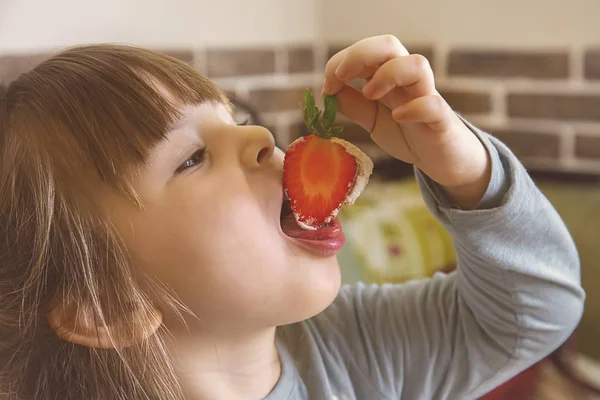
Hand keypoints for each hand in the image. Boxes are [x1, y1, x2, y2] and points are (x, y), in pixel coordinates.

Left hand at [323, 35, 490, 208]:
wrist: (440, 158)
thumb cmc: (407, 131)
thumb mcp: (372, 119)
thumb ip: (353, 105)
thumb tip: (328, 92)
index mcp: (388, 76)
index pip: (367, 52)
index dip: (341, 62)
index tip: (328, 86)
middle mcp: (407, 80)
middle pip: (390, 45)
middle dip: (361, 55)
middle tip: (342, 76)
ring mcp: (426, 96)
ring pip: (416, 65)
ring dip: (388, 74)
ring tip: (370, 94)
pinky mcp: (441, 120)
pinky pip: (433, 104)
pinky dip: (414, 108)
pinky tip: (398, 117)